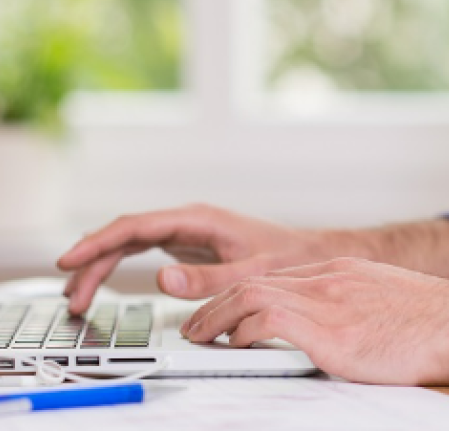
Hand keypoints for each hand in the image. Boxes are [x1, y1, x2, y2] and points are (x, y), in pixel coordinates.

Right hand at [57, 204, 339, 313]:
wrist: (307, 252)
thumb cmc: (286, 257)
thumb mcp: (251, 272)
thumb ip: (209, 278)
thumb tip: (163, 278)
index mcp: (198, 219)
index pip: (136, 226)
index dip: (99, 242)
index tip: (71, 260)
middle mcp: (187, 220)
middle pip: (126, 235)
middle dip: (93, 262)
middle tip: (72, 297)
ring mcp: (185, 231)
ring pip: (130, 242)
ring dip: (101, 266)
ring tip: (77, 298)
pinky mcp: (187, 244)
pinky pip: (142, 250)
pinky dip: (118, 265)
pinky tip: (102, 281)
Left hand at [182, 257, 448, 385]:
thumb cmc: (435, 322)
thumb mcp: (388, 303)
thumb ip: (355, 308)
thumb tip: (341, 332)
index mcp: (343, 271)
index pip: (278, 277)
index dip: (242, 295)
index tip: (225, 312)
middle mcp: (331, 278)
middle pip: (257, 280)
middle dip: (217, 302)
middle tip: (195, 324)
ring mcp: (330, 300)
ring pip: (252, 295)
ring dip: (216, 316)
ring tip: (198, 336)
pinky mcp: (331, 330)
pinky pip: (268, 321)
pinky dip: (243, 331)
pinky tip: (234, 345)